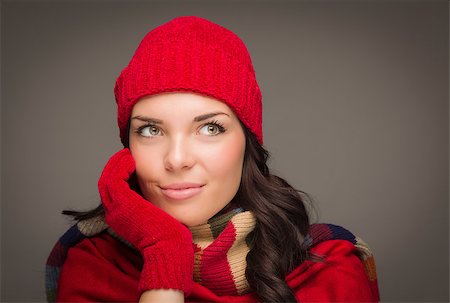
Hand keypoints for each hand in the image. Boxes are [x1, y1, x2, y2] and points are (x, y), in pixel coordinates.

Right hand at [98, 148, 193, 294]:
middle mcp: (114, 214)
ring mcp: (116, 210)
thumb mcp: (155, 215)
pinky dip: (119, 167)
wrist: (168, 246)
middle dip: (114, 168)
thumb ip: (150, 204)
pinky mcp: (122, 204)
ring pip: (107, 180)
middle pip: (106, 184)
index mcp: (121, 217)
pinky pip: (114, 179)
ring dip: (116, 165)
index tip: (130, 165)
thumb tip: (158, 190)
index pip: (114, 192)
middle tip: (125, 156)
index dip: (119, 177)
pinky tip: (131, 159)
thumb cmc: (168, 234)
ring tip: (127, 155)